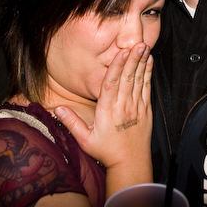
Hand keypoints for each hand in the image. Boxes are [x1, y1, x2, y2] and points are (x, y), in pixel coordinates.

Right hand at [55, 42, 153, 170]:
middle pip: (127, 78)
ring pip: (139, 81)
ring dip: (142, 63)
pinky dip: (148, 74)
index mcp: (107, 111)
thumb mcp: (84, 139)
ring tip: (145, 47)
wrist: (130, 163)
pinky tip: (149, 62)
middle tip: (138, 43)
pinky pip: (147, 89)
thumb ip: (71, 122)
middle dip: (133, 59)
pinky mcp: (145, 111)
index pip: (111, 84)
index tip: (122, 52)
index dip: (117, 67)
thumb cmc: (106, 152)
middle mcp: (123, 107)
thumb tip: (57, 109)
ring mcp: (136, 108)